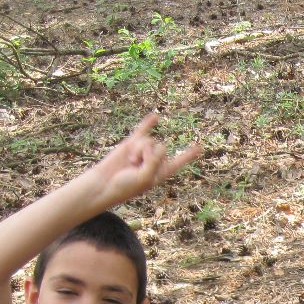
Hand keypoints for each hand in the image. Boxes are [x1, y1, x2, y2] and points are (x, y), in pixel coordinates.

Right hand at [88, 113, 202, 207]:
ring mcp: (143, 150)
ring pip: (149, 141)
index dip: (188, 155)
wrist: (104, 182)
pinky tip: (155, 116)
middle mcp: (154, 160)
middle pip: (161, 148)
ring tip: (130, 162)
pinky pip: (142, 130)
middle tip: (135, 166)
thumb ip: (153, 162)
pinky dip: (148, 123)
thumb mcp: (144, 178)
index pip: (178, 162)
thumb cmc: (125, 186)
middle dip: (148, 155)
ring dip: (138, 150)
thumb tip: (156, 145)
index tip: (199, 148)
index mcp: (161, 172)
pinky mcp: (132, 142)